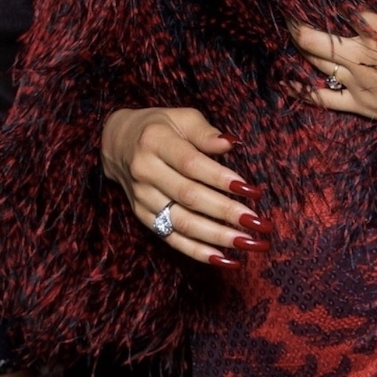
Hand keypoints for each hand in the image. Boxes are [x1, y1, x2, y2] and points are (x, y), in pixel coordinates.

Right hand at [101, 107, 271, 267]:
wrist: (118, 143)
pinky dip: (198, 251)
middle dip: (226, 212)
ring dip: (217, 236)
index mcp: (155, 142)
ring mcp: (142, 198)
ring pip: (182, 222)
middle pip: (189, 197)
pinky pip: (171, 239)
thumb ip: (206, 132)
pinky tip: (224, 259)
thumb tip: (232, 143)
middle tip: (258, 223)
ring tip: (249, 243)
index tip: (252, 190)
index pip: (192, 164)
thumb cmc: (159, 126)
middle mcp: (146, 172)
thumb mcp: (181, 117)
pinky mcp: (143, 217)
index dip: (222, 179)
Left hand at [288, 9, 376, 142]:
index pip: (351, 13)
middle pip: (319, 38)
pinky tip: (286, 82)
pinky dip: (302, 91)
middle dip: (300, 25)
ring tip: (289, 34)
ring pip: (317, 62)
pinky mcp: (356, 104)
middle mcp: (360, 57)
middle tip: (288, 12)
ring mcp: (355, 82)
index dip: (338, 3)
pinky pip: (323, 98)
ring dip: (301, 48)